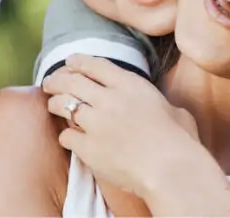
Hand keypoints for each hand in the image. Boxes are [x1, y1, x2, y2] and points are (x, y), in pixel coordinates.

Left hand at [40, 55, 208, 201]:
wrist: (171, 169)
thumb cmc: (180, 142)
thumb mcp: (174, 111)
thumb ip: (160, 104)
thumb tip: (164, 109)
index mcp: (130, 85)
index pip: (95, 65)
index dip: (78, 61)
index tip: (69, 62)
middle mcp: (109, 99)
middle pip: (71, 80)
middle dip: (56, 79)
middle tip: (49, 82)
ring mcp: (96, 122)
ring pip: (63, 104)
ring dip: (55, 103)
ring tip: (52, 105)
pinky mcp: (88, 147)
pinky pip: (67, 135)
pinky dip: (66, 136)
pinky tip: (68, 138)